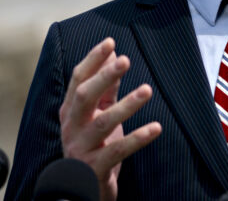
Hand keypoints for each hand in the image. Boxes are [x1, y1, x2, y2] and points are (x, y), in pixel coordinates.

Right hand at [59, 38, 161, 200]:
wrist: (80, 189)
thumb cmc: (93, 144)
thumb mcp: (99, 114)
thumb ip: (106, 88)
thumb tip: (115, 54)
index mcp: (72, 110)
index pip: (79, 79)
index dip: (93, 60)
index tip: (111, 42)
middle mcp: (72, 126)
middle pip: (85, 96)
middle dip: (105, 76)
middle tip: (126, 60)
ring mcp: (81, 147)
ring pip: (103, 123)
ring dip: (126, 105)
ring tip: (147, 90)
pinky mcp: (95, 167)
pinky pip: (118, 151)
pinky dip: (138, 138)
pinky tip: (156, 128)